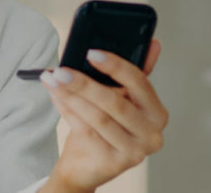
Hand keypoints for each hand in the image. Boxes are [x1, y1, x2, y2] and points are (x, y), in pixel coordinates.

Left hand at [41, 40, 167, 192]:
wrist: (88, 166)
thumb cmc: (106, 128)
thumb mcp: (122, 99)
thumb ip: (134, 74)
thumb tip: (154, 44)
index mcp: (158, 113)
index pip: (140, 83)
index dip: (116, 66)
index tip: (92, 53)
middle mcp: (152, 134)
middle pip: (116, 103)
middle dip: (85, 83)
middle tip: (61, 70)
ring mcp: (135, 152)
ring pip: (98, 118)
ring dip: (71, 96)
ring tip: (52, 80)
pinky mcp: (114, 164)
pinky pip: (86, 131)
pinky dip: (68, 111)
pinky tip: (56, 97)